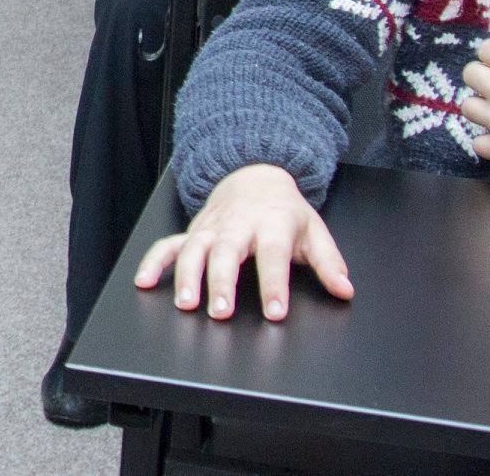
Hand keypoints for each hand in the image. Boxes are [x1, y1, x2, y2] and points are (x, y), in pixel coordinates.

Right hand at [134, 163, 353, 321]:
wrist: (254, 176)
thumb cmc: (284, 210)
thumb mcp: (314, 231)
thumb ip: (329, 263)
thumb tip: (344, 290)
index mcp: (271, 224)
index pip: (272, 256)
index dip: (274, 285)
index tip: (275, 312)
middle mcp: (237, 225)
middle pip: (226, 253)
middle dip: (221, 283)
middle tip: (220, 312)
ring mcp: (211, 228)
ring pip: (194, 250)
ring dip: (187, 276)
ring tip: (186, 304)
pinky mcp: (193, 231)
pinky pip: (168, 245)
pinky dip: (153, 262)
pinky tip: (144, 282)